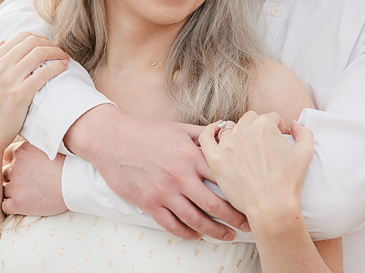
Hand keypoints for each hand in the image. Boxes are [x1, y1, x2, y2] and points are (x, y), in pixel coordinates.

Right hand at [0, 32, 68, 151]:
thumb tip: (3, 41)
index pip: (22, 37)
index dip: (40, 38)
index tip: (50, 46)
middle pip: (33, 42)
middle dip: (51, 43)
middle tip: (61, 52)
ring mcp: (9, 80)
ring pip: (39, 53)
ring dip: (57, 53)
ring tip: (65, 59)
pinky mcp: (20, 94)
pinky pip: (44, 73)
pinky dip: (57, 67)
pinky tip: (63, 69)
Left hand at [1, 141, 66, 215]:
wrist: (75, 183)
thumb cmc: (67, 165)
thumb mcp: (49, 148)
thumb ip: (33, 148)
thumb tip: (22, 150)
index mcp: (22, 151)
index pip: (7, 155)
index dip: (13, 162)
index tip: (21, 167)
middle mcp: (15, 167)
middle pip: (5, 172)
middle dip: (13, 177)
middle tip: (26, 182)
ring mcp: (15, 186)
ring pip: (3, 189)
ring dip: (12, 191)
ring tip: (26, 194)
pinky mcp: (17, 203)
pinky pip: (4, 205)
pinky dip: (11, 205)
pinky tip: (21, 204)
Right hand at [64, 106, 249, 240]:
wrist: (112, 140)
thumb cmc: (148, 132)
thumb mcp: (179, 128)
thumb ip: (204, 134)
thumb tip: (227, 131)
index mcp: (191, 155)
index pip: (224, 176)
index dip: (241, 189)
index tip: (252, 197)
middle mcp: (180, 175)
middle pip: (214, 204)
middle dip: (234, 218)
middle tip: (248, 224)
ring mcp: (164, 192)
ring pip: (196, 219)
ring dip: (215, 231)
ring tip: (227, 236)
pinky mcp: (149, 203)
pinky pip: (172, 225)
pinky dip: (188, 233)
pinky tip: (197, 235)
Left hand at [199, 112, 313, 221]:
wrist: (272, 207)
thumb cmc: (289, 181)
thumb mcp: (306, 152)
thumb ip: (304, 131)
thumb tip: (294, 123)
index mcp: (264, 124)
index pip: (271, 118)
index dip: (278, 128)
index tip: (280, 140)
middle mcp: (244, 129)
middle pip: (250, 120)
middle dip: (258, 129)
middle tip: (262, 146)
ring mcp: (227, 143)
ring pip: (230, 129)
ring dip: (237, 134)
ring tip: (243, 146)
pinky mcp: (215, 158)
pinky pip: (206, 138)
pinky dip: (209, 132)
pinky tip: (215, 133)